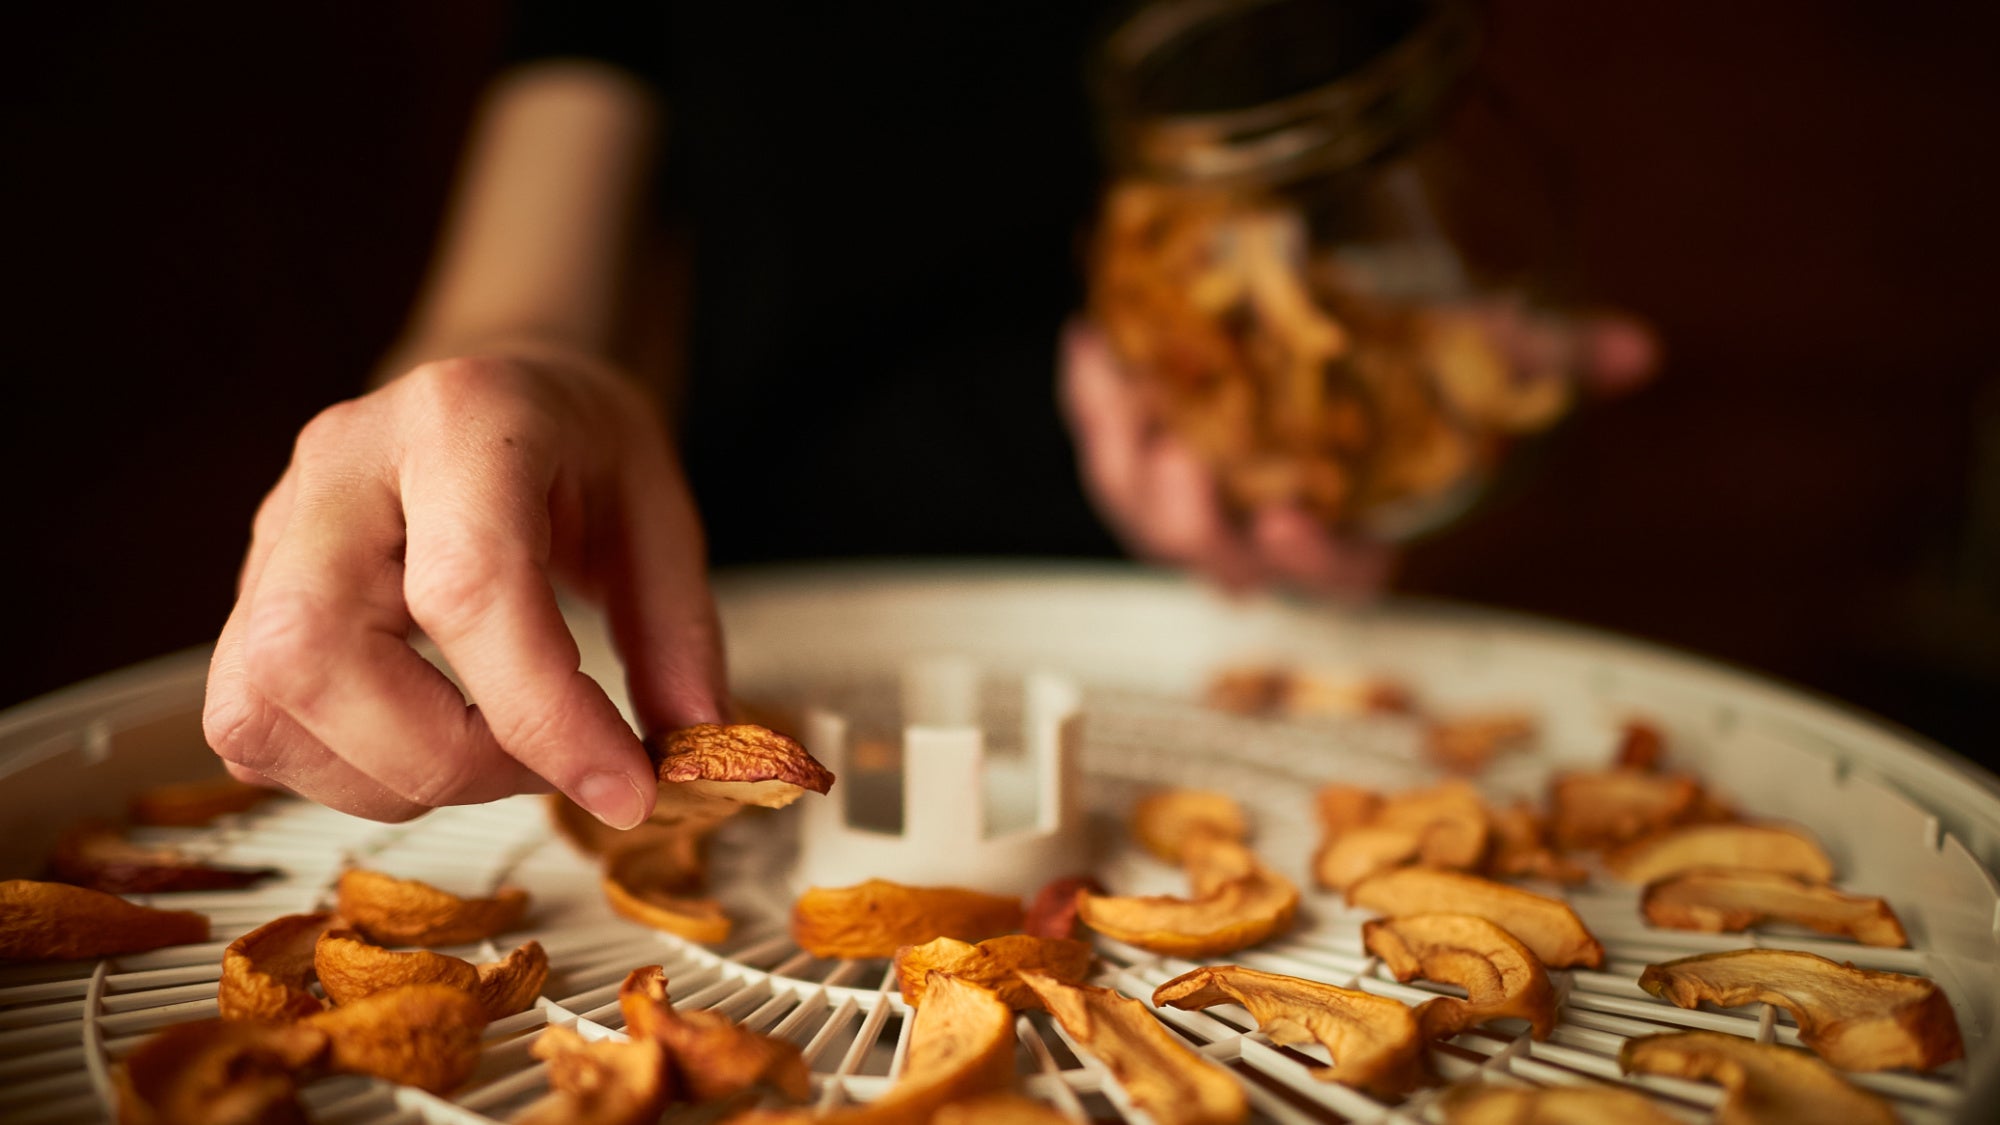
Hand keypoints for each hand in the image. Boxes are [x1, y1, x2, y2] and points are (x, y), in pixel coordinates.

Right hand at [203, 352, 724, 827]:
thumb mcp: (661, 510)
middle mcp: (339, 466)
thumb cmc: (577, 448)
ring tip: (493, 751)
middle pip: (321, 655)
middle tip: (549, 763)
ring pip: (264, 708)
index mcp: (460, 420)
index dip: (545, 716)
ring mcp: (274, 530)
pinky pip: (251, 728)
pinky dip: (342, 773)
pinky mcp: (248, 597)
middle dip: (450, 759)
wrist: (498, 391)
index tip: (624, 788)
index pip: (468, 590)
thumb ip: (678, 631)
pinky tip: (423, 741)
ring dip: (393, 778)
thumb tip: (691, 744)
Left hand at [1059, 310, 1656, 594]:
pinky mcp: (1141, 458)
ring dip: (1128, 468)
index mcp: (1346, 535)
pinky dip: (1093, 400)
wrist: (1313, 324)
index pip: (1334, 577)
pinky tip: (1093, 341)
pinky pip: (1107, 450)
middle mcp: (1264, 536)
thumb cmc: (1402, 358)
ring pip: (1147, 519)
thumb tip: (1643, 351)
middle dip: (1196, 527)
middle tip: (1184, 462)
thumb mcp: (1476, 353)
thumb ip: (1550, 357)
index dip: (1311, 561)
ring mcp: (1195, 504)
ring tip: (1127, 396)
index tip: (1292, 514)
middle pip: (1221, 563)